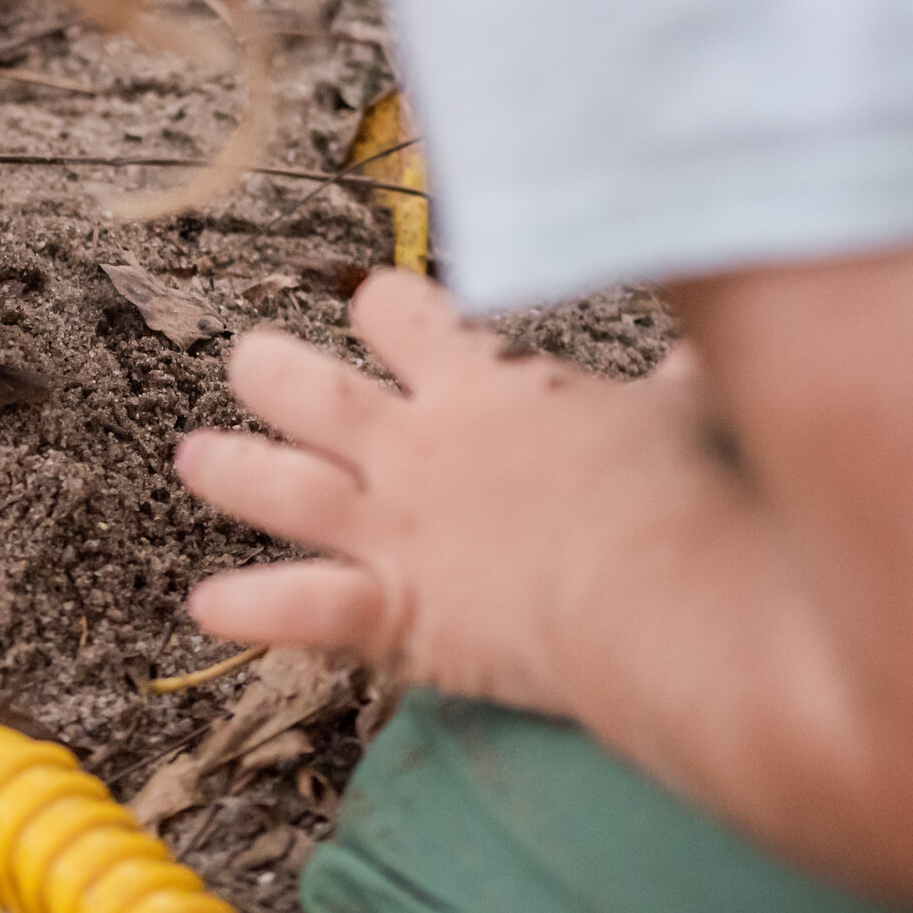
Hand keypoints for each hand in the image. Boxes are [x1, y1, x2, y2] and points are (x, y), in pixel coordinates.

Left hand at [174, 272, 730, 713]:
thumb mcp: (689, 404)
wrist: (665, 591)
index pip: (403, 314)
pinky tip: (203, 606)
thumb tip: (721, 328)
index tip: (373, 304)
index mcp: (482, 383)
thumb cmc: (685, 490)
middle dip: (270, 371)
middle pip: (316, 390)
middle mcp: (419, 446)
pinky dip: (251, 609)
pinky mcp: (395, 608)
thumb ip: (688, 366)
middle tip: (246, 360)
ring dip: (232, 471)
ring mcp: (396, 528)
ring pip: (284, 487)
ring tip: (191, 458)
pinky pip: (303, 607)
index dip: (384, 306)